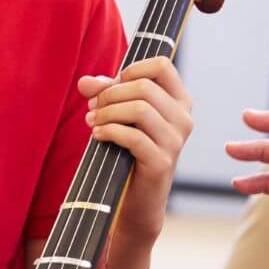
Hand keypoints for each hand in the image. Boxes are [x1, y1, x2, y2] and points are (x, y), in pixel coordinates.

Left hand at [79, 56, 192, 240]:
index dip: (132, 69)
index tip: (113, 85)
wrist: (136, 203)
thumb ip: (105, 95)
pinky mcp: (161, 162)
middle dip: (110, 94)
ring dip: (108, 112)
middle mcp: (183, 119)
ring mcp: (175, 142)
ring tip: (92, 122)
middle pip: (144, 87)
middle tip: (93, 108)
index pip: (162, 65)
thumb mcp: (119, 117)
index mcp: (178, 102)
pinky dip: (110, 131)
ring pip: (139, 108)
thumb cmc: (128, 154)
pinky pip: (133, 136)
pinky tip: (98, 135)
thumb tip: (86, 82)